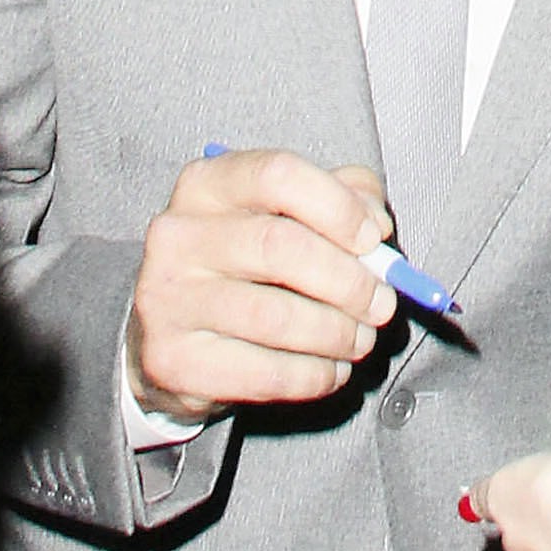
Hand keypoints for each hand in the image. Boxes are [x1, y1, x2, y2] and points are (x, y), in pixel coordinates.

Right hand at [127, 146, 396, 419]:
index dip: (337, 207)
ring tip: (360, 340)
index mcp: (206, 185)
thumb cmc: (242, 267)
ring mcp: (168, 300)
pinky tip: (330, 369)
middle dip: (348, 280)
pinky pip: (265, 373)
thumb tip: (375, 223)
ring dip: (337, 334)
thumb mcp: (283, 215)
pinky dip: (315, 375)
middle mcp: (177, 236)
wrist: (170, 335)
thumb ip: (339, 198)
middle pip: (280, 246)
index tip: (373, 239)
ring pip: (276, 318)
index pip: (277, 175)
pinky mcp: (174, 361)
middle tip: (382, 304)